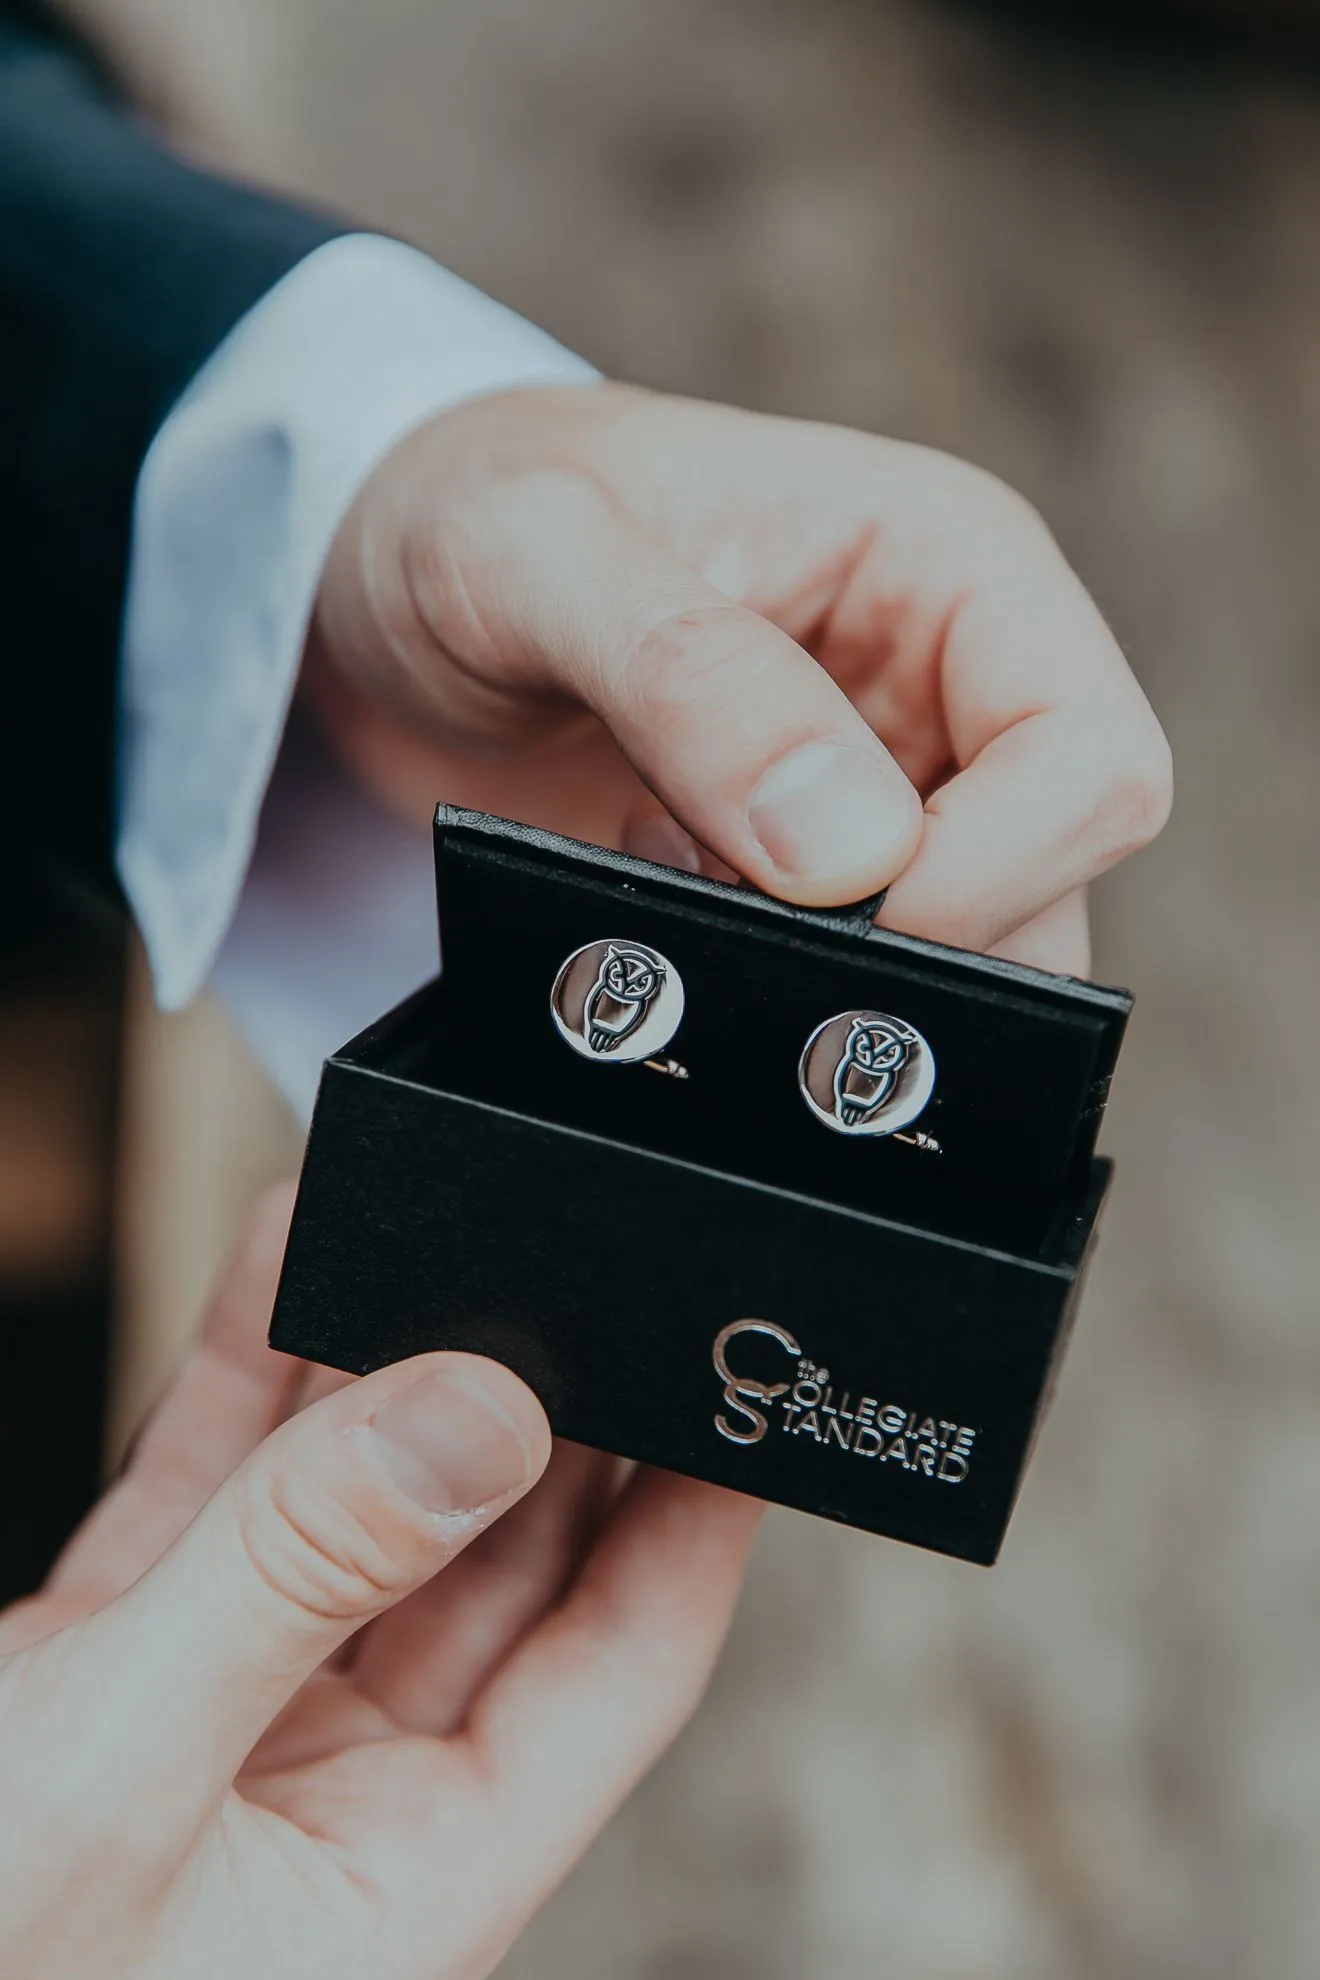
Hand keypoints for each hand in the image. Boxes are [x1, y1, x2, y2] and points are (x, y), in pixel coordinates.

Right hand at [0, 1187, 759, 1979]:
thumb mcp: (127, 1780)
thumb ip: (301, 1580)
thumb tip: (476, 1417)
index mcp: (412, 1877)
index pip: (620, 1668)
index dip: (692, 1525)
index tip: (737, 1394)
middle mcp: (344, 1800)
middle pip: (503, 1562)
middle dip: (547, 1409)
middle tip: (591, 1264)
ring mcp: (235, 1723)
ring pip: (364, 1508)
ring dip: (393, 1362)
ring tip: (445, 1222)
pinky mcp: (124, 1667)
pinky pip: (225, 1494)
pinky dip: (255, 1376)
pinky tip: (289, 1261)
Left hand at [306, 384, 1171, 974]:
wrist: (363, 572)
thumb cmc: (452, 506)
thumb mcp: (531, 549)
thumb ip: (688, 674)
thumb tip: (853, 854)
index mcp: (947, 569)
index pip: (1093, 763)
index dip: (992, 871)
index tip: (829, 915)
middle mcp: (945, 693)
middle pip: (1047, 891)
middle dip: (912, 959)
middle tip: (733, 940)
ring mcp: (878, 800)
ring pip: (963, 970)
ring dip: (829, 997)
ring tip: (673, 920)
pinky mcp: (801, 888)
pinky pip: (846, 997)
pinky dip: (764, 1012)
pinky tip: (660, 952)